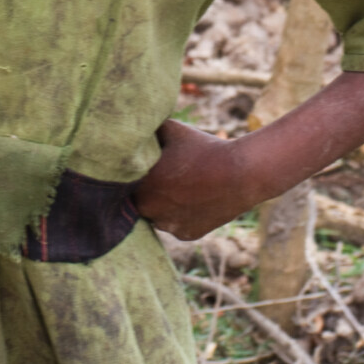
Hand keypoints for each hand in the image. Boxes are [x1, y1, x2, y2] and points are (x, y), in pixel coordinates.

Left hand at [133, 118, 252, 240]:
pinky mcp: (186, 235)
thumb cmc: (203, 148)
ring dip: (160, 203)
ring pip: (155, 215)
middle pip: (137, 201)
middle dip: (145, 189)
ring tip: (178, 185)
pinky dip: (178, 214)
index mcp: (141, 184)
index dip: (130, 172)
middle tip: (159, 174)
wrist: (240, 174)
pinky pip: (174, 224)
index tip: (142, 164)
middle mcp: (150, 210)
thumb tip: (133, 127)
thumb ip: (148, 130)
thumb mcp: (172, 129)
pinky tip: (191, 197)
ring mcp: (169, 225)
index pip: (122, 182)